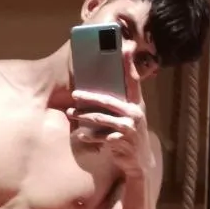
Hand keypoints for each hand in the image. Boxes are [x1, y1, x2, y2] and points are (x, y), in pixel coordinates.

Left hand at [66, 51, 155, 178]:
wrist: (139, 161)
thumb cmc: (129, 133)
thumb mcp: (130, 114)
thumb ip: (121, 99)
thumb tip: (108, 84)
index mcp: (136, 103)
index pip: (133, 80)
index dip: (129, 64)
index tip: (125, 47)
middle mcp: (135, 113)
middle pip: (108, 101)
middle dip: (89, 97)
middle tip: (74, 94)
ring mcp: (129, 128)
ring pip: (101, 119)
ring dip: (84, 116)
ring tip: (71, 113)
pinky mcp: (122, 142)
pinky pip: (101, 137)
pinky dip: (89, 136)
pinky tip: (80, 135)